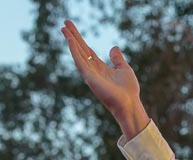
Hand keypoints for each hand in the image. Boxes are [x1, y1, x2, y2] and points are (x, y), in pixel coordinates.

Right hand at [61, 20, 149, 137]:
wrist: (129, 104)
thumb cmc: (128, 91)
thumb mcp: (124, 69)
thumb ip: (117, 59)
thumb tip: (114, 48)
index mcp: (100, 68)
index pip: (87, 50)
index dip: (80, 39)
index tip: (72, 28)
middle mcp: (93, 70)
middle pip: (80, 49)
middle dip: (72, 36)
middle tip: (64, 23)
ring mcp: (90, 74)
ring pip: (78, 54)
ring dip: (71, 41)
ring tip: (64, 29)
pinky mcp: (90, 78)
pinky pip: (80, 62)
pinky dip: (74, 51)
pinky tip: (70, 41)